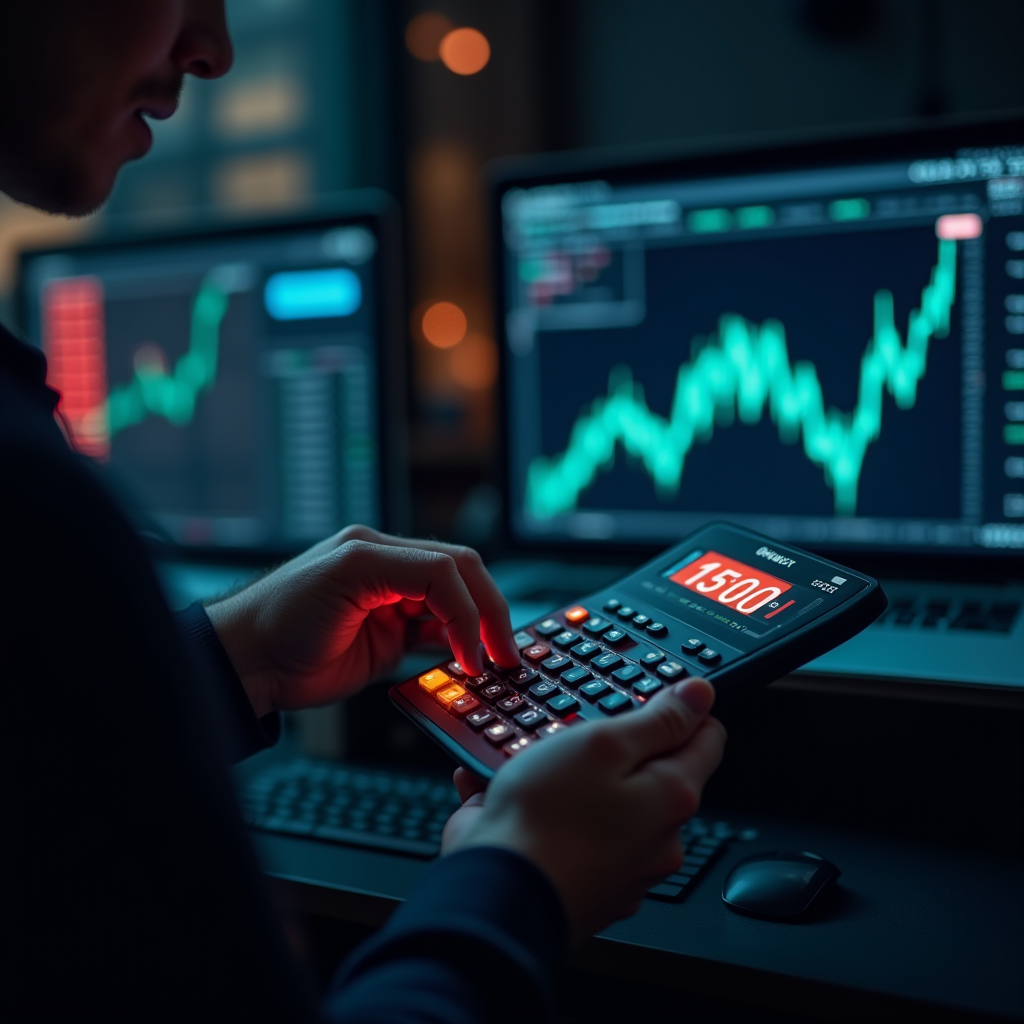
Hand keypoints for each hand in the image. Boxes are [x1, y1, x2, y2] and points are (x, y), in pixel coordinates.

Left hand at [206, 526, 520, 716]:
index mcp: (378, 549)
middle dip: (487, 614)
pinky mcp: (388, 639)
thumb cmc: (280, 616)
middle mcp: (389, 571)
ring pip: (454, 606)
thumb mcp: (349, 577)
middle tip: (504, 654)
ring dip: (476, 631)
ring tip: (492, 663)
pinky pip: (435, 635)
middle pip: (461, 579)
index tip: (476, 650)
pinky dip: (456, 647)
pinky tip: (465, 663)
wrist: (245, 662)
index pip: (447, 566)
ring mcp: (389, 606)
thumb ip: (410, 582)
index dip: (469, 608)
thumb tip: (460, 618)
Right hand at [441, 677, 725, 942]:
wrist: (496, 899)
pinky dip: (558, 820)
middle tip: (578, 738)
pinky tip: (518, 805)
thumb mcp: (603, 744)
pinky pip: (581, 839)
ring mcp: (626, 871)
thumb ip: (657, 720)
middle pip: (658, 776)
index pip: (707, 738)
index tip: (651, 699)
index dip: (681, 710)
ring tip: (534, 772)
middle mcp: (660, 841)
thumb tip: (700, 695)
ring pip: (614, 808)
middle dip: (623, 752)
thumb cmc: (545, 821)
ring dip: (583, 786)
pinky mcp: (591, 889)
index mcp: (672, 798)